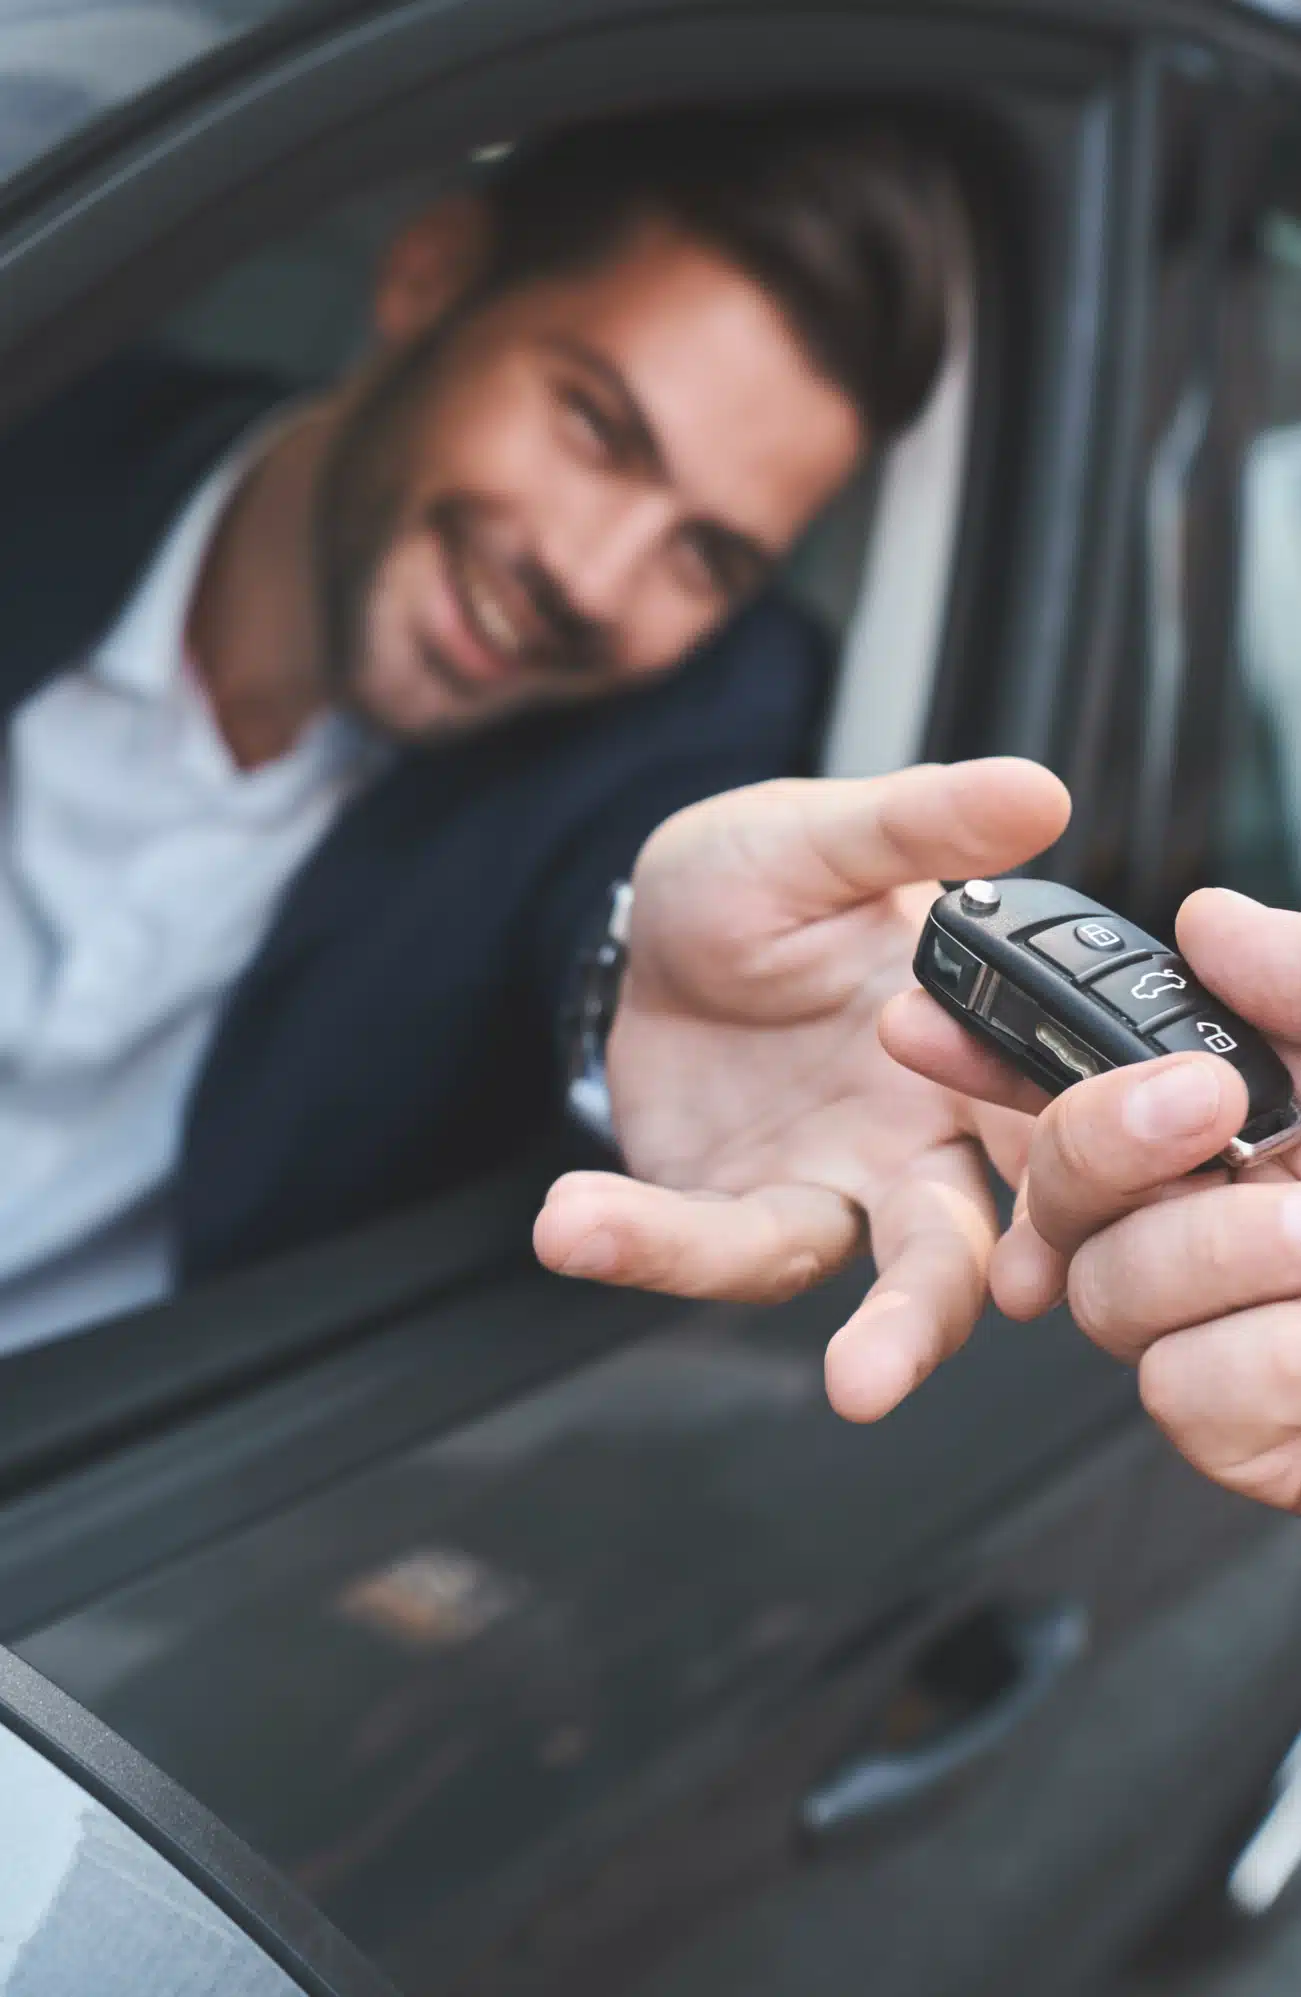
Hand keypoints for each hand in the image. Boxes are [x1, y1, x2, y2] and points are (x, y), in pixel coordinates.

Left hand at [533, 759, 1068, 1420]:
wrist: (653, 927)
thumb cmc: (767, 883)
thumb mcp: (821, 837)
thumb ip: (918, 826)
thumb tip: (1034, 791)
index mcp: (980, 1053)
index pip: (1053, 1122)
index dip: (1065, 1161)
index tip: (1034, 1193)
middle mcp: (924, 1143)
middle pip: (957, 1249)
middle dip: (924, 1312)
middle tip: (877, 1368)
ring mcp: (835, 1190)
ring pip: (831, 1280)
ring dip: (737, 1300)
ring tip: (641, 1263)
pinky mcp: (738, 1214)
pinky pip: (707, 1247)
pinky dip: (643, 1241)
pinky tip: (572, 1221)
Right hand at [882, 887, 1300, 1508]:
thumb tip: (1208, 923)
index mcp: (1256, 1127)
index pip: (1086, 1084)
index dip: (990, 1048)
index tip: (919, 1015)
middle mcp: (1231, 1228)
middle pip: (1062, 1201)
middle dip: (1101, 1144)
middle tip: (1199, 1109)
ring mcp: (1242, 1339)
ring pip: (1112, 1304)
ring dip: (1224, 1258)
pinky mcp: (1267, 1440)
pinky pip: (1193, 1404)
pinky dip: (1274, 1369)